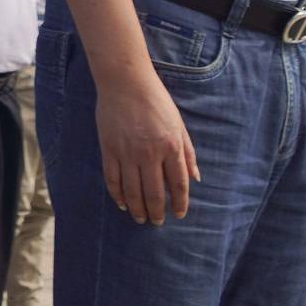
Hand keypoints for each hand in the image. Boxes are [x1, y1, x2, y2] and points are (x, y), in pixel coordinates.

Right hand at [96, 67, 198, 224]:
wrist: (125, 83)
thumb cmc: (156, 101)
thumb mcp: (179, 125)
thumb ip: (188, 153)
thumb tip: (196, 179)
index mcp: (171, 146)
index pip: (178, 184)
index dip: (179, 203)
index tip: (179, 214)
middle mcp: (150, 153)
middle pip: (154, 193)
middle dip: (157, 212)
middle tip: (157, 222)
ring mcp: (128, 153)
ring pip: (133, 191)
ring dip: (138, 208)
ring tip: (140, 218)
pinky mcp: (109, 150)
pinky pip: (113, 180)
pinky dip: (117, 195)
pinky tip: (122, 204)